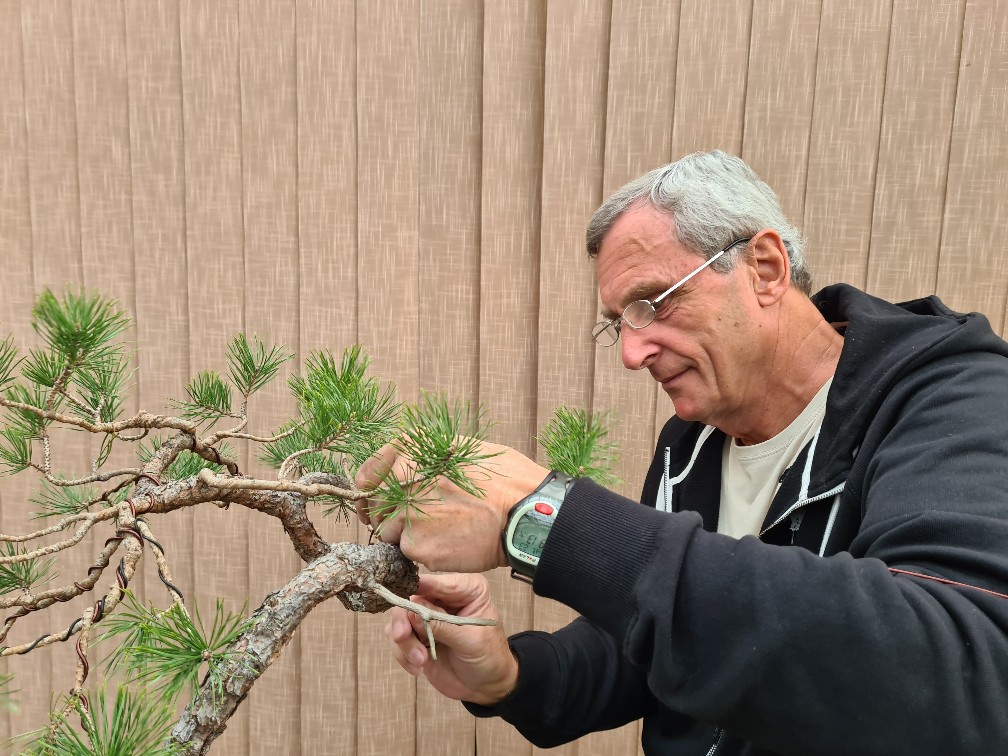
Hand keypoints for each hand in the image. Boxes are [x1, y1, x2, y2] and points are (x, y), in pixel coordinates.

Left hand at [355, 440, 548, 572]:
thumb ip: (426, 453)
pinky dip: (422, 552)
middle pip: (375, 505)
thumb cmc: (503, 480)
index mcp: (414, 454)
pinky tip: (448, 544)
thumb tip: (401, 463)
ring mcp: (408, 516)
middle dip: (388, 513)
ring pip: (388, 531)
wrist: (525, 515)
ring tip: (439, 531)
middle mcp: (404, 482)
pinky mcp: (417, 547)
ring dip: (405, 534)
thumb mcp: (463, 447)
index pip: (370, 471)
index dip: (369, 485)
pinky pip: (407, 551)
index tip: (372, 496)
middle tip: (414, 519)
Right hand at [385, 573, 517, 705]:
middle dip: (404, 620)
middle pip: (411, 597)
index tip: (406, 598)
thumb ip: (442, 626)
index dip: (419, 587)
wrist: (486, 687)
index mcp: (466, 589)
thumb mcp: (470, 641)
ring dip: (405, 642)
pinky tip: (418, 668)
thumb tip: (412, 612)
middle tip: (401, 636)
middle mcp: (444, 598)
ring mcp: (428, 617)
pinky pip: (397, 639)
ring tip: (420, 661)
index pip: (438, 582)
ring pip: (400, 619)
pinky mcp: (417, 636)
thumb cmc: (489, 657)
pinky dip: (403, 654)